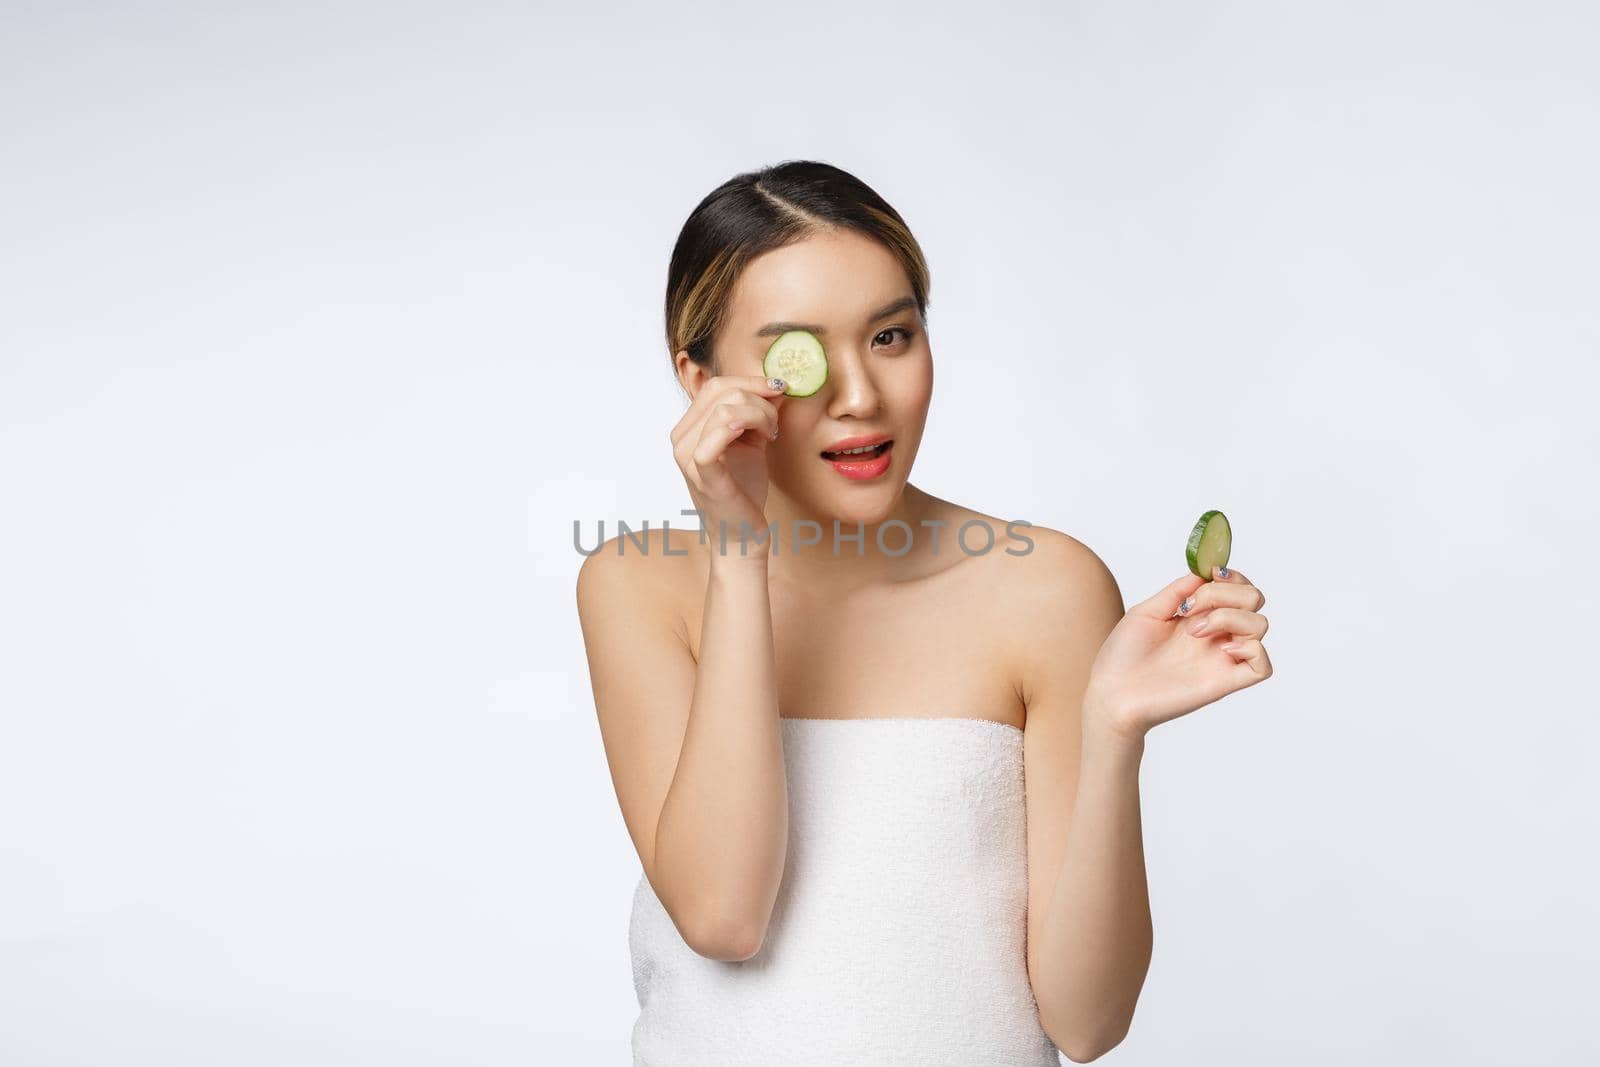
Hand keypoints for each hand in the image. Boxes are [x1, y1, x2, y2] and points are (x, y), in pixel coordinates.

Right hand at [670, 374, 788, 551]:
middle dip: (759, 399)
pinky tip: (763, 438)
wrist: (741, 534)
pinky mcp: (702, 475)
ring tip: (771, 435)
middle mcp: (681, 439)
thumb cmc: (743, 490)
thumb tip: (776, 383)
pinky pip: (716, 438)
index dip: (751, 381)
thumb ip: (757, 412)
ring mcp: (687, 456)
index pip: (716, 385)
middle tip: (775, 424)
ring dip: (760, 415)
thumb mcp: (751, 441)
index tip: (779, 390)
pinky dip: (744, 426)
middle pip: (721, 391)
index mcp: (688, 427)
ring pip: (725, 409)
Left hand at [1082, 566, 1273, 740]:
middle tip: (1190, 608)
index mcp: (1200, 616)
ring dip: (1228, 616)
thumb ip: (1178, 591)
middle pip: (1254, 599)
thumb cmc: (1123, 655)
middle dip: (1226, 592)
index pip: (1237, 587)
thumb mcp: (1148, 611)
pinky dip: (1251, 649)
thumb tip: (1205, 573)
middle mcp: (1216, 635)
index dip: (1231, 576)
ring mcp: (1222, 658)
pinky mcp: (1225, 682)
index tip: (1209, 575)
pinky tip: (1222, 649)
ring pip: (1260, 625)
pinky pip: (1263, 666)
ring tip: (1193, 631)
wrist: (1111, 693)